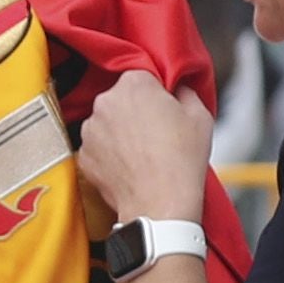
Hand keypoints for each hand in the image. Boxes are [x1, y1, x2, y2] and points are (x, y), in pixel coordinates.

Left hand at [72, 75, 213, 225]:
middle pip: (121, 98)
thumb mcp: (200, 115)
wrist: (161, 206)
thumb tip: (178, 89)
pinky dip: (109, 154)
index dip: (156, 94)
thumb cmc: (181, 162)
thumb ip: (185, 91)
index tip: (164, 110)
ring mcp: (90, 130)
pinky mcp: (83, 155)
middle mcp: (105, 102)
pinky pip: (97, 147)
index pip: (142, 77)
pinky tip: (129, 166)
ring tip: (142, 153)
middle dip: (135, 111)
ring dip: (120, 132)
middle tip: (155, 133)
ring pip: (107, 122)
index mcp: (134, 84)